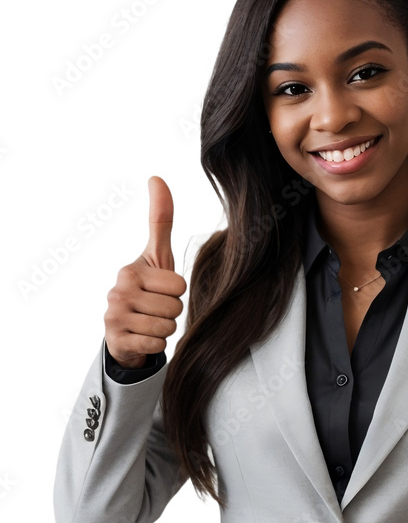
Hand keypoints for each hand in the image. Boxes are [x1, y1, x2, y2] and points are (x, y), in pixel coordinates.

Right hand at [104, 176, 187, 368]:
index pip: (179, 285)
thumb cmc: (146, 290)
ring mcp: (114, 315)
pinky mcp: (116, 339)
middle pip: (175, 307)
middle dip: (172, 313)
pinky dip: (155, 345)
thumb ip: (161, 220)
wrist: (124, 333)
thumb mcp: (157, 256)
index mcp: (131, 270)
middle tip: (156, 311)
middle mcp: (118, 290)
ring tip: (150, 324)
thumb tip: (157, 177)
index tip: (160, 292)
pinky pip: (156, 344)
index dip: (177, 293)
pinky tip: (143, 337)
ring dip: (164, 330)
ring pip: (167, 327)